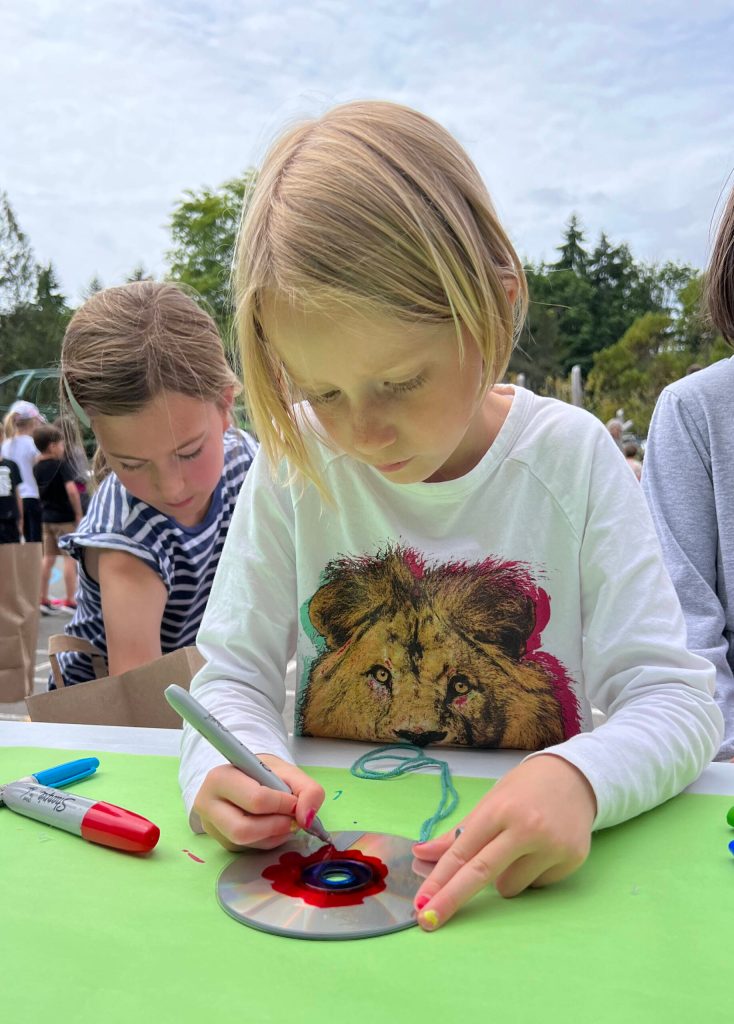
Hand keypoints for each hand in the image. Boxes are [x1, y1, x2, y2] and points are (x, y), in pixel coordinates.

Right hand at [193, 754, 325, 851]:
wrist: (245, 777)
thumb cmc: (263, 772)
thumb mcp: (288, 771)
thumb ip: (308, 790)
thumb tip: (307, 819)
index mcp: (221, 778)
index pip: (255, 799)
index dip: (282, 804)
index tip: (295, 801)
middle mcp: (208, 804)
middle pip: (244, 829)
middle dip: (277, 825)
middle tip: (293, 818)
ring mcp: (213, 827)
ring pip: (247, 843)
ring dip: (275, 835)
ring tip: (285, 820)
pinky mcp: (222, 842)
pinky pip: (250, 849)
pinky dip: (270, 840)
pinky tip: (274, 826)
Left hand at [411, 754, 596, 930]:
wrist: (575, 778)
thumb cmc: (523, 790)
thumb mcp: (489, 803)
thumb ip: (457, 834)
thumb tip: (421, 854)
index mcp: (500, 809)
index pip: (463, 851)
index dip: (439, 880)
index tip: (420, 903)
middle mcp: (527, 828)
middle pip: (481, 873)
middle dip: (451, 899)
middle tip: (428, 921)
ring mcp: (552, 846)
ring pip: (509, 887)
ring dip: (504, 877)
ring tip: (518, 848)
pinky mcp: (572, 860)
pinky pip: (535, 886)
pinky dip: (530, 875)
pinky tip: (541, 850)